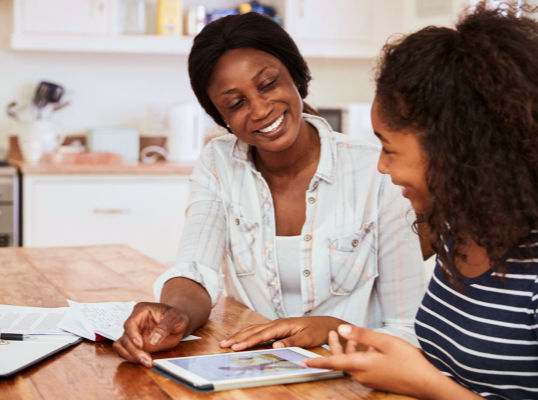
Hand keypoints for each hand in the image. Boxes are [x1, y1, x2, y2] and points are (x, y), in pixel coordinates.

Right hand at [113, 302, 189, 367]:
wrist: (177, 322)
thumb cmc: (176, 317)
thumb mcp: (176, 318)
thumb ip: (165, 327)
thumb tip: (154, 340)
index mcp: (141, 310)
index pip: (130, 323)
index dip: (133, 335)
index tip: (140, 345)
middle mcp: (134, 322)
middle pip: (125, 337)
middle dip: (133, 350)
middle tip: (146, 359)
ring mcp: (133, 333)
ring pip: (121, 345)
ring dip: (130, 356)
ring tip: (145, 361)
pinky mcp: (134, 343)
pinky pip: (124, 351)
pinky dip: (130, 357)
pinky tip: (142, 360)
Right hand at [220, 316, 343, 350]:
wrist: (326, 324)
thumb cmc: (318, 330)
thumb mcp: (307, 338)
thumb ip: (291, 341)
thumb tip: (275, 345)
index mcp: (282, 325)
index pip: (261, 334)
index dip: (247, 341)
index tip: (235, 347)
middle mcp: (277, 323)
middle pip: (253, 330)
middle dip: (238, 337)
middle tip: (223, 344)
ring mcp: (277, 325)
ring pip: (254, 329)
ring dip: (240, 335)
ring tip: (228, 341)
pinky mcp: (278, 328)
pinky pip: (259, 331)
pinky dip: (248, 334)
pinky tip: (243, 338)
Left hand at [303, 325, 447, 398]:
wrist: (427, 383)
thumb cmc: (408, 361)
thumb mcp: (384, 342)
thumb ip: (361, 335)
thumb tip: (342, 329)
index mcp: (361, 365)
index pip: (333, 363)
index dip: (317, 362)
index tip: (303, 362)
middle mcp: (362, 375)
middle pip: (342, 361)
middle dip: (335, 347)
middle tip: (331, 333)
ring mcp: (370, 379)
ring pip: (353, 363)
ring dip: (349, 350)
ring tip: (350, 335)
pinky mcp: (377, 380)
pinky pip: (362, 367)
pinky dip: (360, 355)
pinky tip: (369, 346)